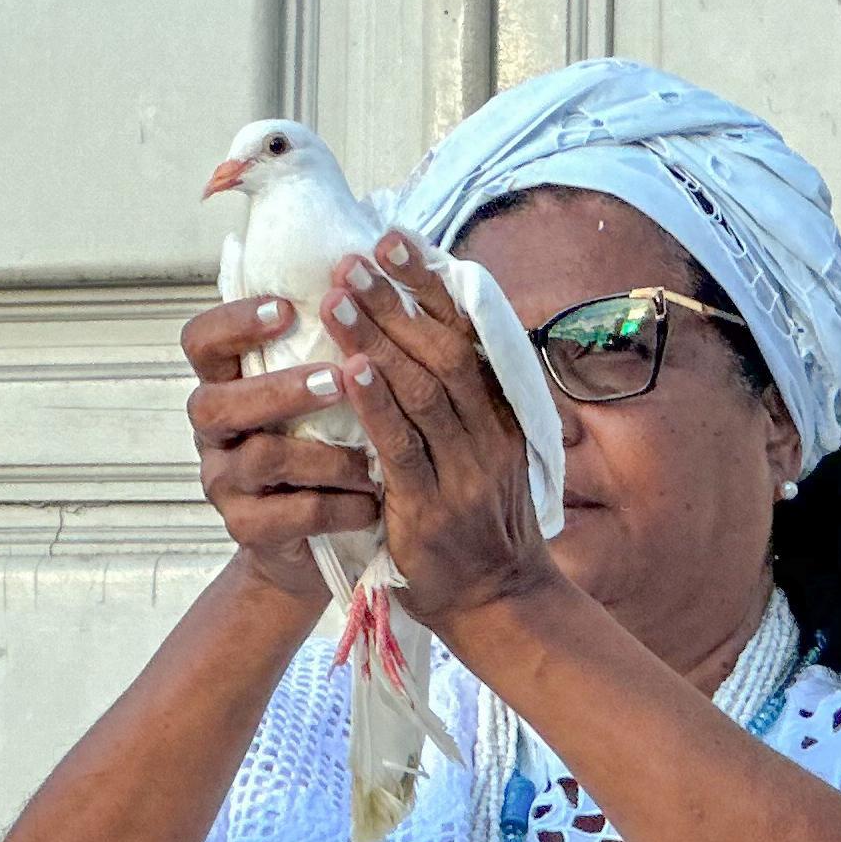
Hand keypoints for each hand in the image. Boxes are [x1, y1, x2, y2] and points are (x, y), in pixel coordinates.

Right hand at [183, 296, 377, 608]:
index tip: (286, 308)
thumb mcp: (321, 397)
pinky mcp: (246, 529)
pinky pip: (289, 514)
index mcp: (226, 384)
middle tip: (337, 381)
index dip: (234, 321)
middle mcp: (214, 432)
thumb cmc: (325, 448)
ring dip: (325, 454)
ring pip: (260, 457)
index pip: (201, 341)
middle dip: (279, 390)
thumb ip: (326, 349)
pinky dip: (338, 506)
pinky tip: (372, 501)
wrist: (318, 543)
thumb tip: (367, 278)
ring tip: (372, 458)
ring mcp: (224, 482)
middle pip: (215, 403)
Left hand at [324, 236, 558, 625]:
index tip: (394, 240)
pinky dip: (376, 404)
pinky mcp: (431, 508)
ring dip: (378, 339)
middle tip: (352, 260)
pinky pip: (402, 447)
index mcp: (502, 412)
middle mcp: (490, 434)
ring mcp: (465, 471)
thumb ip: (461, 399)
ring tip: (338, 298)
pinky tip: (348, 370)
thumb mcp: (485, 450)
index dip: (430, 283)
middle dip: (396, 301)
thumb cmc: (478, 521)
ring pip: (423, 390)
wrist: (497, 601)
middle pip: (444, 350)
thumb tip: (425, 327)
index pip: (466, 332)